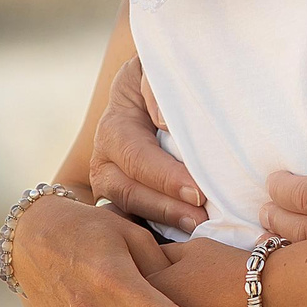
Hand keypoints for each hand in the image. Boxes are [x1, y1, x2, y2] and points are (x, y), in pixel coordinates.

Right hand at [89, 56, 207, 233]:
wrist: (153, 88)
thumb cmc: (160, 78)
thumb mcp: (155, 69)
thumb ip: (156, 87)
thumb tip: (164, 122)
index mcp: (114, 128)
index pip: (136, 157)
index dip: (165, 178)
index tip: (197, 192)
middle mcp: (105, 161)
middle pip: (129, 192)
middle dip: (166, 208)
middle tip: (201, 220)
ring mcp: (112, 184)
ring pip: (131, 210)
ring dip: (165, 221)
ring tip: (198, 228)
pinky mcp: (127, 201)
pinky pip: (137, 220)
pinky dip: (159, 229)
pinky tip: (186, 236)